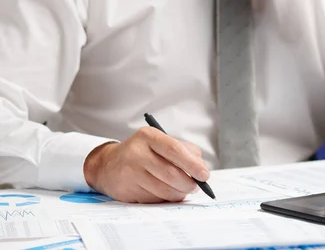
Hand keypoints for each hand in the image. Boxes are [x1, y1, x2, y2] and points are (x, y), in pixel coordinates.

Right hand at [83, 127, 208, 203]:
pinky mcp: (127, 190)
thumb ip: (185, 151)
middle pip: (171, 173)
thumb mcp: (161, 142)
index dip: (192, 164)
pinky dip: (166, 199)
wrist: (108, 165)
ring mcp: (130, 173)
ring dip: (179, 193)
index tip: (204, 175)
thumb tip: (201, 169)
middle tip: (196, 186)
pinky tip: (166, 193)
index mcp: (149, 136)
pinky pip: (154, 199)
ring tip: (183, 190)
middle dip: (189, 183)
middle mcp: (137, 153)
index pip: (174, 150)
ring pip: (164, 189)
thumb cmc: (143, 152)